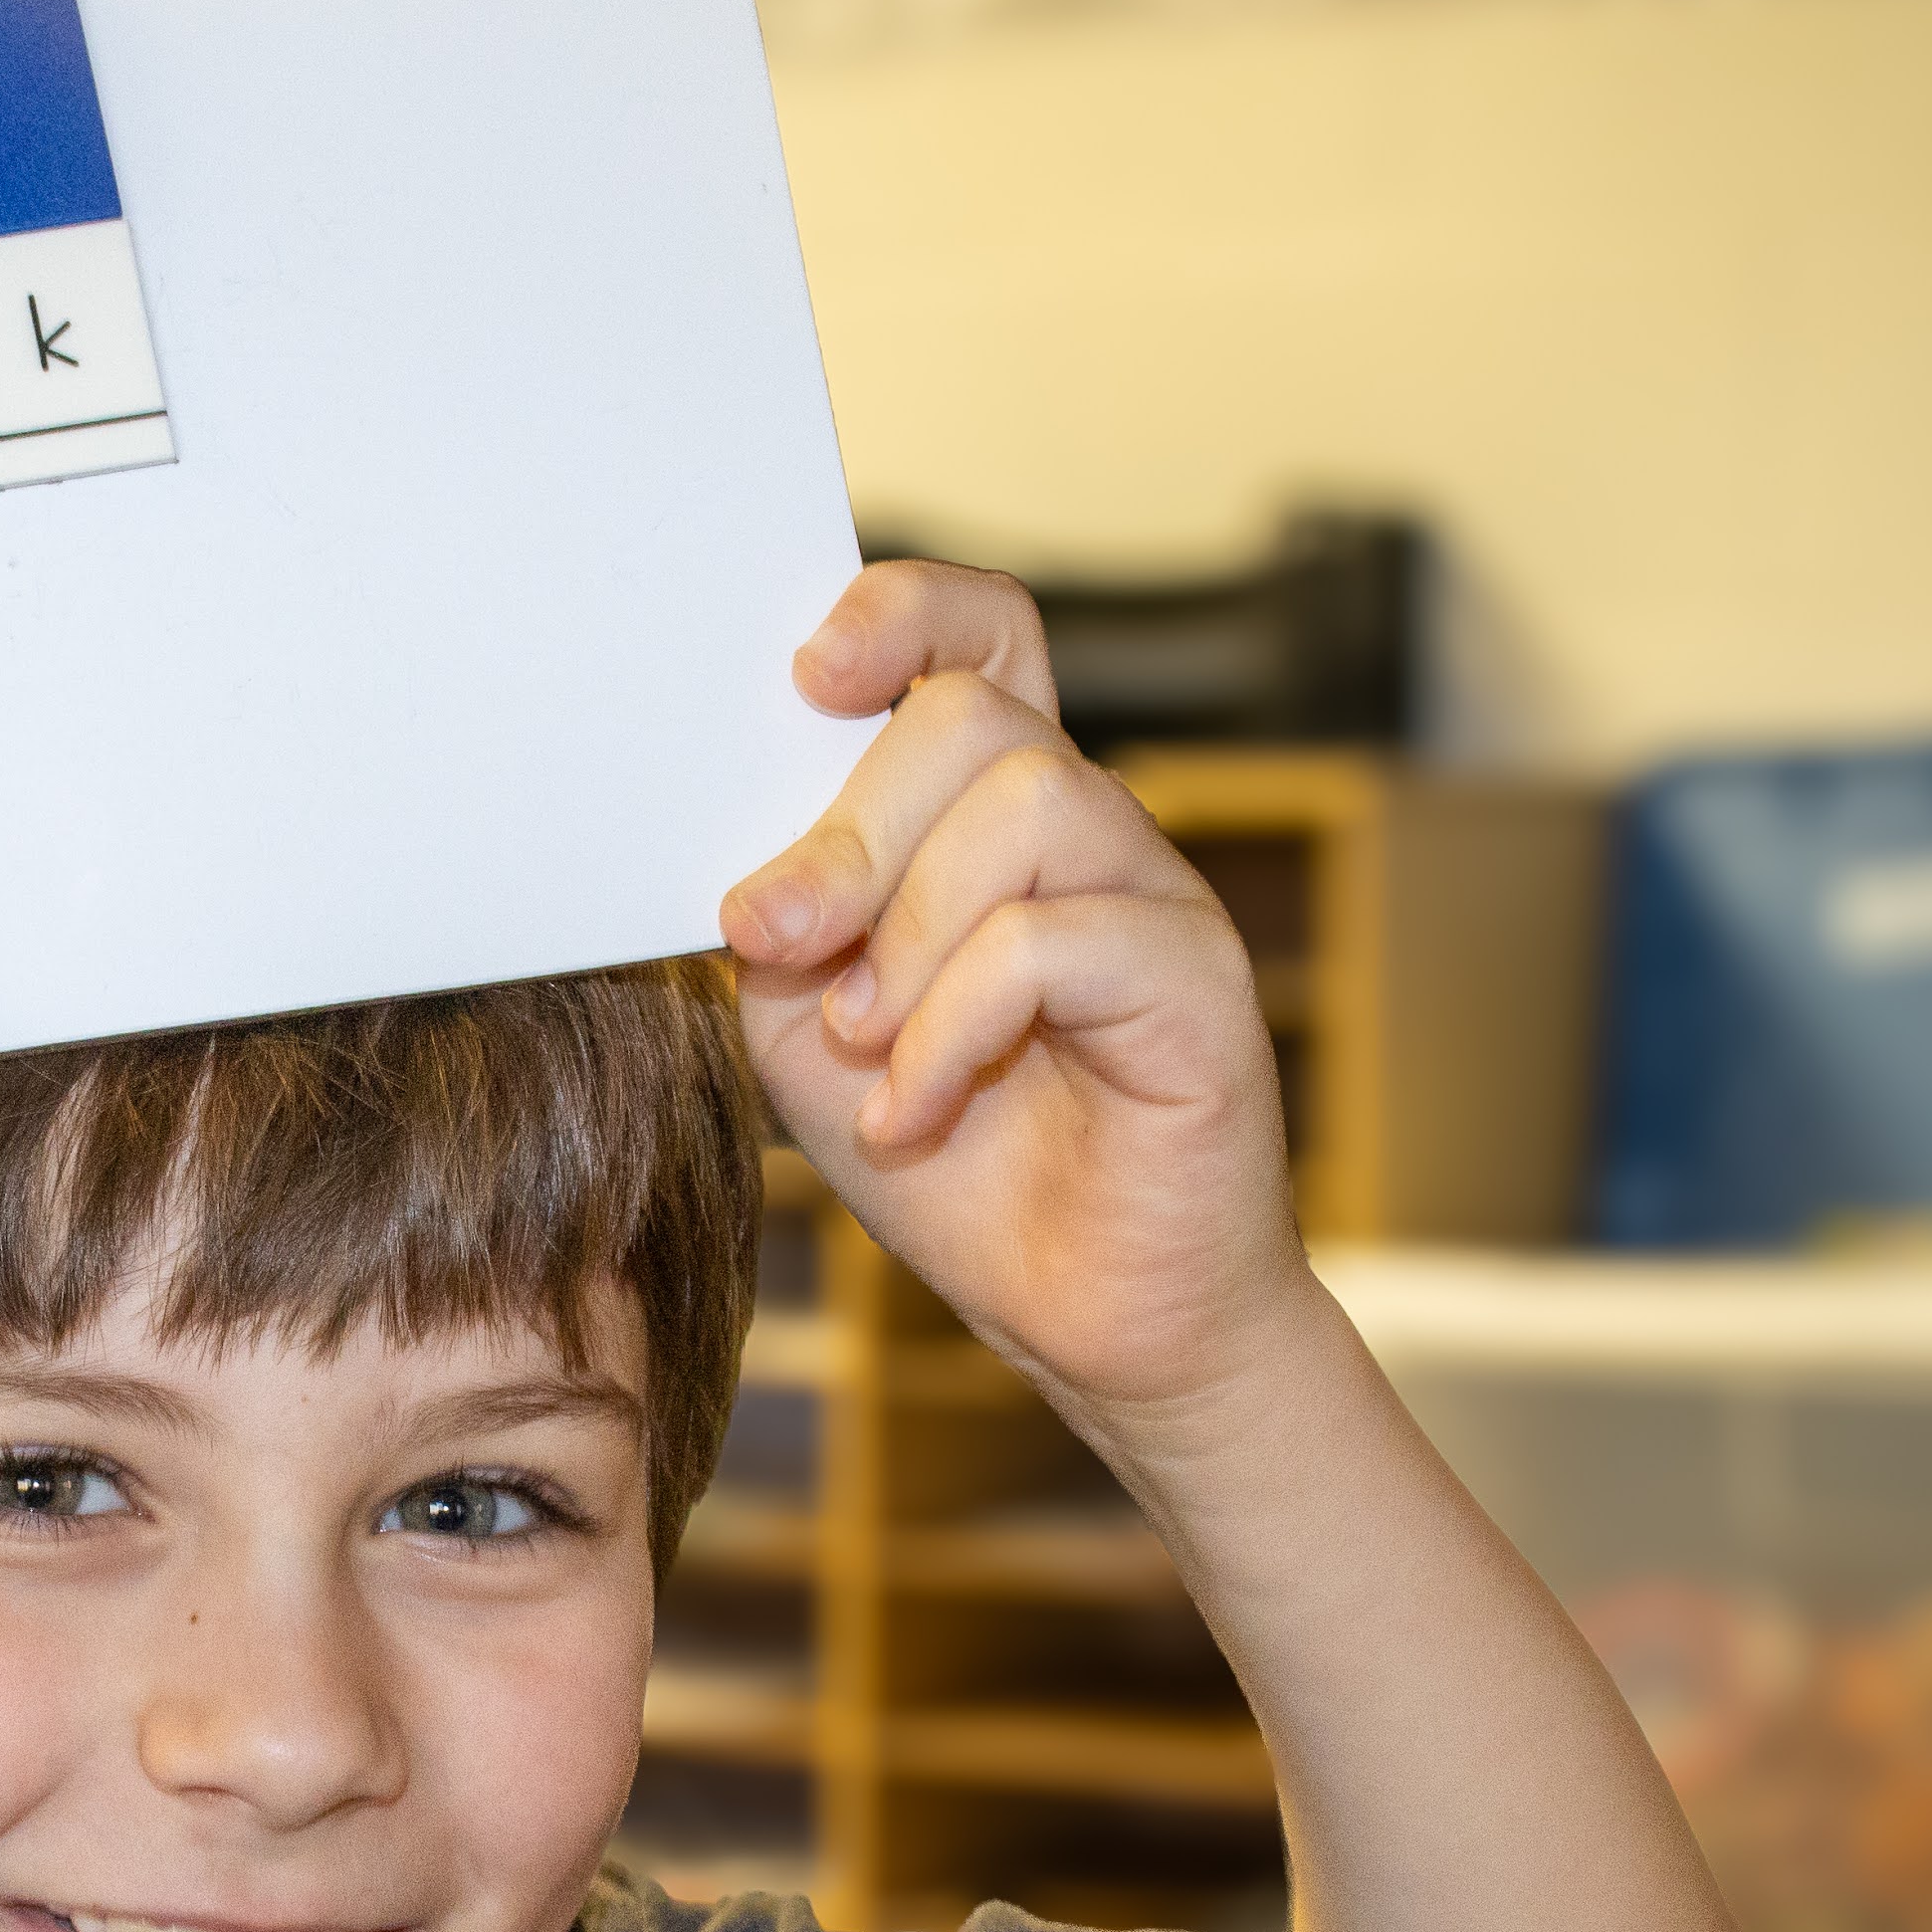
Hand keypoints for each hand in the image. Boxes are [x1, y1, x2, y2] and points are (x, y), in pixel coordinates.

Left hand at [721, 562, 1318, 1435]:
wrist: (1089, 1318)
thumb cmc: (959, 1163)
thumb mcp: (810, 1038)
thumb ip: (779, 932)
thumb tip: (733, 863)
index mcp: (993, 818)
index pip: (978, 636)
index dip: (899, 612)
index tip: (805, 676)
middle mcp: (1089, 831)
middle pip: (973, 715)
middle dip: (846, 832)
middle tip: (773, 942)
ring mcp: (1154, 897)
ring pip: (1028, 801)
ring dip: (905, 934)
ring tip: (865, 1047)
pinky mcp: (1198, 982)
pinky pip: (1055, 941)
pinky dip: (951, 1029)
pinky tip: (912, 1109)